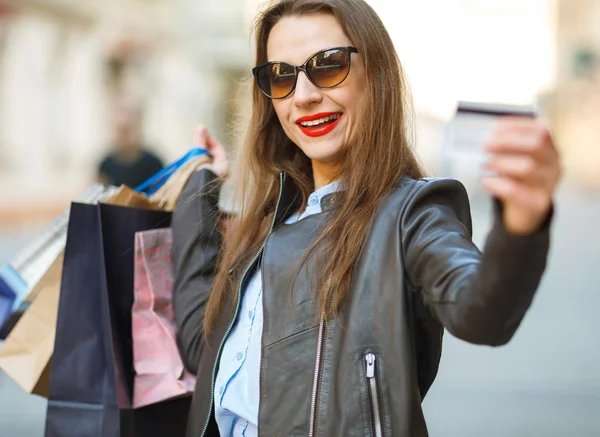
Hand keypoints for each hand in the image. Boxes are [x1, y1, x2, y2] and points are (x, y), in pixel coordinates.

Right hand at [193, 125, 229, 177]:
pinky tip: (190, 158)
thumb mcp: (200, 156)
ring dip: (199, 152)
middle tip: (195, 134)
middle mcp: (220, 172)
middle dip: (203, 144)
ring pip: (206, 160)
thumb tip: (201, 126)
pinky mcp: (204, 181)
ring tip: (192, 144)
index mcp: (224, 166)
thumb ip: (201, 141)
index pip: (218, 148)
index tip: (200, 131)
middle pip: (212, 153)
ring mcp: (212, 177)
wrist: (196, 196)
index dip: (209, 138)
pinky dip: (197, 161)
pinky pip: (202, 167)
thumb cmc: (201, 175)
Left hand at [481, 117, 561, 234]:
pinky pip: (517, 191)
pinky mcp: (538, 201)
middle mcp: (554, 162)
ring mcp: (549, 183)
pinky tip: (485, 180)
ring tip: (485, 164)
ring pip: (528, 167)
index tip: (494, 127)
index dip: (517, 126)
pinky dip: (497, 184)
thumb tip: (483, 135)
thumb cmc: (518, 178)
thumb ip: (504, 146)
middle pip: (537, 144)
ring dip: (502, 163)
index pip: (540, 129)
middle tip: (485, 145)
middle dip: (508, 141)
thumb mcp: (514, 158)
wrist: (527, 210)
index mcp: (549, 147)